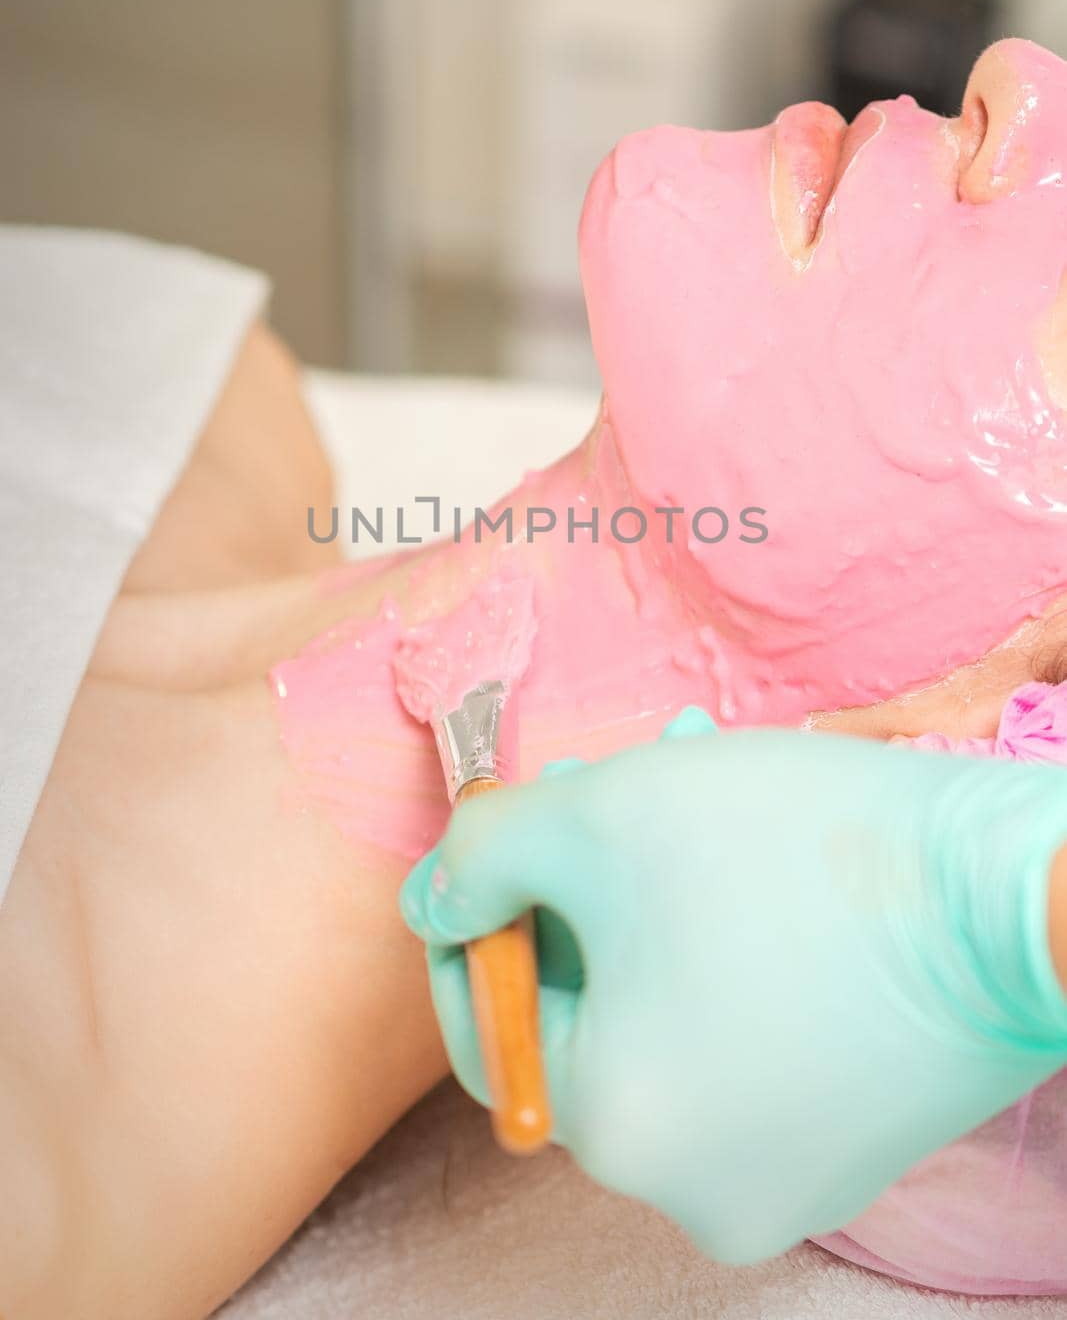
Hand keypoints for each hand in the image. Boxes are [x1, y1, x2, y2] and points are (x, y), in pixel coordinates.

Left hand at [400, 710, 1066, 1263]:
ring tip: (697, 798)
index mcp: (618, 1129)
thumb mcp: (597, 816)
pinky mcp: (854, 1143)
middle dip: (587, 892)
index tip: (508, 834)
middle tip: (614, 787)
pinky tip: (764, 867)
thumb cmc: (791, 853)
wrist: (1015, 895)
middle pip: (592, 1015)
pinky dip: (732, 951)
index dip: (485, 915)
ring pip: (669, 1016)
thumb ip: (476, 856)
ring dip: (660, 904)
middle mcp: (693, 1189)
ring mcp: (785, 1178)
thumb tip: (426, 899)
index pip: (496, 1020)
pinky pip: (746, 1043)